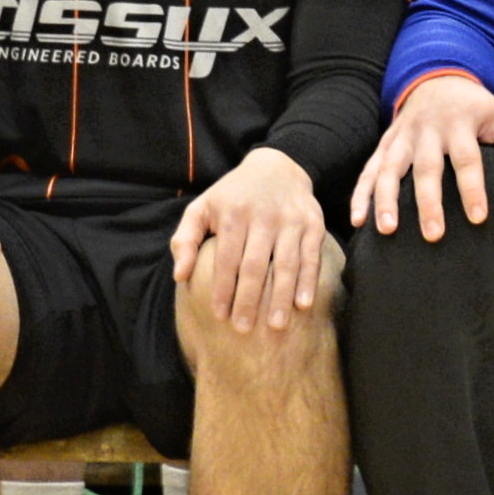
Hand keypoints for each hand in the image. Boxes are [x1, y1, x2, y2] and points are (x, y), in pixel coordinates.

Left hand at [171, 148, 332, 328]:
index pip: (227, 259)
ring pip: (286, 264)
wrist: (277, 166)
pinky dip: (309, 281)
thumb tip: (180, 275)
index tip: (220, 315)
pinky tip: (304, 305)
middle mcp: (264, 217)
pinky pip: (311, 256)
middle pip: (255, 266)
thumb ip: (185, 239)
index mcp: (234, 214)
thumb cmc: (232, 195)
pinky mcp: (313, 223)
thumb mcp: (202, 208)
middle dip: (249, 300)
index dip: (223, 289)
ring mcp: (291, 220)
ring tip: (276, 327)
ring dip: (282, 297)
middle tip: (243, 329)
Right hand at [352, 68, 493, 236]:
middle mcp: (427, 130)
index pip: (467, 159)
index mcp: (460, 122)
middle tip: (434, 235)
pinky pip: (368, 170)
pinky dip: (360, 194)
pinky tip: (358, 221)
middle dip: (428, 203)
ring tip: (387, 230)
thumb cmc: (476, 108)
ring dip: (385, 200)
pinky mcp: (384, 144)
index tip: (478, 218)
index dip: (472, 188)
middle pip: (426, 168)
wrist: (438, 79)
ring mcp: (401, 137)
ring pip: (390, 169)